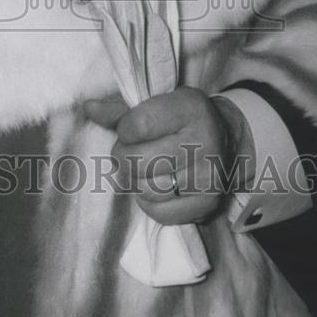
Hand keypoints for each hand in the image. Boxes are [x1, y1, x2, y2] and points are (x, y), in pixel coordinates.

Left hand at [85, 87, 254, 224]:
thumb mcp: (157, 104)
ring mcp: (207, 175)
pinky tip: (156, 187)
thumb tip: (89, 108)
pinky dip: (149, 203)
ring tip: (144, 170)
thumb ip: (120, 110)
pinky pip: (159, 213)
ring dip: (135, 182)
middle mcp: (203, 141)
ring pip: (145, 189)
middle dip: (123, 158)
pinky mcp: (208, 204)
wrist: (227, 142)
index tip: (129, 130)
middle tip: (130, 154)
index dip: (123, 130)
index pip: (136, 125)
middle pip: (136, 161)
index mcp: (188, 108)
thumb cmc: (180, 120)